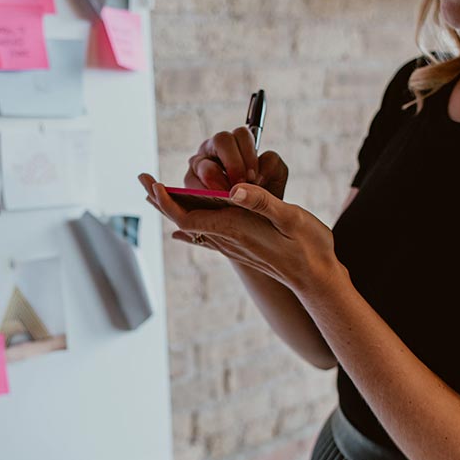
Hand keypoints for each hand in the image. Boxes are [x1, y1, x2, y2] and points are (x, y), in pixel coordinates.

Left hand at [144, 178, 344, 294]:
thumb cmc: (309, 247)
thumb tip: (234, 188)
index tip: (151, 182)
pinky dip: (189, 228)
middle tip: (141, 179)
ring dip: (173, 210)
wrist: (318, 280)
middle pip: (184, 221)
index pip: (189, 217)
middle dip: (161, 200)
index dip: (167, 200)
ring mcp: (234, 247)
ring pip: (193, 229)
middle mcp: (229, 240)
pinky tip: (180, 232)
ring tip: (155, 194)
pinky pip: (207, 238)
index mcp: (236, 229)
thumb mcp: (291, 218)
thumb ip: (262, 202)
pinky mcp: (242, 249)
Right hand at [185, 126, 288, 198]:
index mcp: (237, 143)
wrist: (252, 215)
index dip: (249, 153)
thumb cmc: (262, 192)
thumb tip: (255, 175)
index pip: (241, 134)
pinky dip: (205, 193)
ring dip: (218, 180)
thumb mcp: (275, 177)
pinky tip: (216, 203)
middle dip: (234, 164)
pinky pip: (192, 182)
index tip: (255, 176)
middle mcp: (216, 148)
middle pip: (222, 140)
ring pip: (205, 163)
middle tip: (242, 183)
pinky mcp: (190, 181)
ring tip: (229, 197)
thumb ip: (272, 166)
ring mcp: (200, 163)